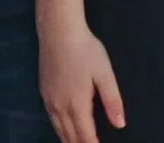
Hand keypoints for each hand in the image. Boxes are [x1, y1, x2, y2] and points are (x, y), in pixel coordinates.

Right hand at [41, 18, 123, 142]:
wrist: (58, 32)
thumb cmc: (85, 50)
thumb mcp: (104, 74)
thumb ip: (112, 101)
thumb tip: (120, 124)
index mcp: (77, 104)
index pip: (85, 136)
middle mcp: (60, 107)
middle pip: (70, 136)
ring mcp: (49, 101)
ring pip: (58, 130)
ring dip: (68, 140)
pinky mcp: (43, 93)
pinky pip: (52, 120)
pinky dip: (59, 130)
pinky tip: (64, 129)